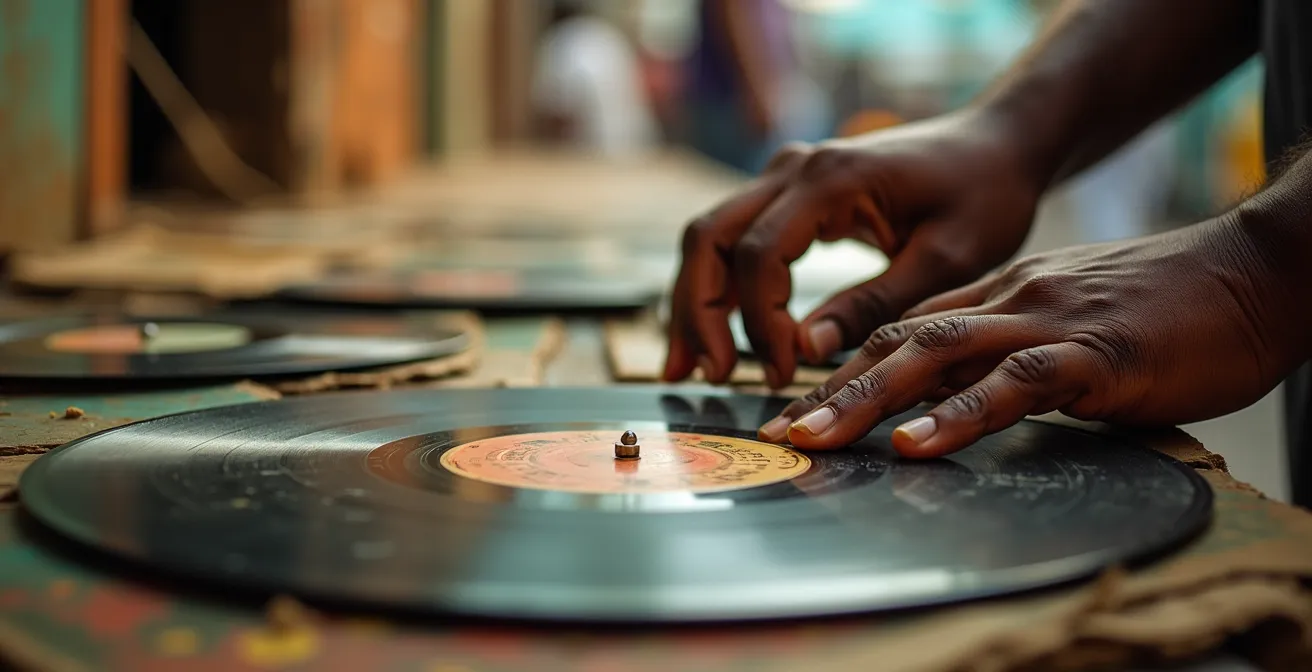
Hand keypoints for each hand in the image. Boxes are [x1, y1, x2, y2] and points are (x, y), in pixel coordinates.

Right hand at [663, 110, 1043, 389]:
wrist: (996, 147)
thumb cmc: (984, 198)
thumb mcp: (945, 261)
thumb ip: (874, 304)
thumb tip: (805, 349)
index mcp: (831, 178)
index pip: (759, 254)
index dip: (761, 323)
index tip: (784, 374)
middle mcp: (794, 167)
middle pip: (710, 238)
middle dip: (699, 313)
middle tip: (712, 376)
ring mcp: (784, 175)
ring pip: (708, 236)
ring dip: (693, 303)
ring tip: (687, 369)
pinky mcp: (788, 194)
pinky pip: (732, 239)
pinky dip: (715, 288)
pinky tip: (712, 338)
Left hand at [763, 217, 1303, 457]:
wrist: (1256, 272)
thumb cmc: (1170, 306)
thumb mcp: (1074, 325)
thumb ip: (1021, 353)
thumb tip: (977, 395)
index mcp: (1003, 294)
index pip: (906, 328)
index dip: (846, 366)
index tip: (800, 404)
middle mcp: (1010, 300)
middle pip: (900, 341)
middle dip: (833, 387)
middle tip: (781, 431)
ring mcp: (1047, 321)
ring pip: (937, 356)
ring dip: (868, 399)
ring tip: (816, 437)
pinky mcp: (1093, 352)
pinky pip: (1013, 384)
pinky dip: (959, 414)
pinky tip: (916, 442)